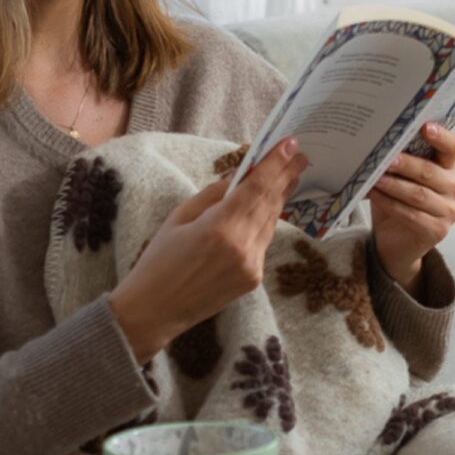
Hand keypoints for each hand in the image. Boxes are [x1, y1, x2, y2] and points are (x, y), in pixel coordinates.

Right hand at [109, 139, 308, 363]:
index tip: (291, 144)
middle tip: (299, 156)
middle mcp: (242, 247)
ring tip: (288, 178)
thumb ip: (213, 195)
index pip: (256, 187)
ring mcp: (251, 266)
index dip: (276, 164)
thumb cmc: (158, 261)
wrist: (155, 310)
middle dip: (285, 177)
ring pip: (270, 223)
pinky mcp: (253, 280)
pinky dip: (265, 223)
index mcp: (220, 228)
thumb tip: (239, 175)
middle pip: (270, 203)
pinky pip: (263, 243)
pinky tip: (267, 209)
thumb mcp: (180, 218)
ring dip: (279, 199)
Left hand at [368, 122, 454, 294]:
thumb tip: (378, 143)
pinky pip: (411, 214)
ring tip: (375, 177)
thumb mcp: (397, 179)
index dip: (441, 136)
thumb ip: (397, 161)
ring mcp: (449, 211)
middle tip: (386, 158)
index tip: (426, 127)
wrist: (394, 243)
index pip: (452, 147)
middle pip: (431, 172)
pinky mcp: (438, 231)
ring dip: (395, 185)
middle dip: (406, 164)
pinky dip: (390, 203)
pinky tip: (375, 195)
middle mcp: (454, 188)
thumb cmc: (396, 203)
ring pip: (419, 194)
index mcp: (447, 168)